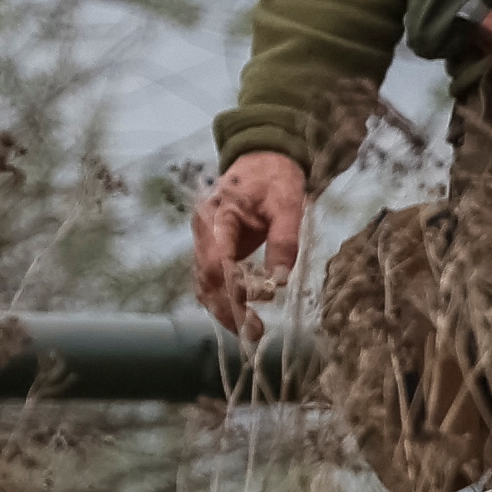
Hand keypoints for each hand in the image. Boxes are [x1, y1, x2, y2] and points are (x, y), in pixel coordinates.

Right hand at [189, 153, 309, 333]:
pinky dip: (223, 299)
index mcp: (217, 214)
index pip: (216, 260)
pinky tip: (241, 315)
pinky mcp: (212, 248)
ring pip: (205, 283)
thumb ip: (284, 239)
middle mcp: (203, 229)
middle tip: (254, 332)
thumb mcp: (288, 202)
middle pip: (206, 277)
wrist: (262, 160)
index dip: (231, 288)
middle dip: (227, 308)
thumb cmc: (275, 179)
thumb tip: (279, 280)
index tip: (254, 308)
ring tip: (251, 331)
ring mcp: (204, 239)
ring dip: (224, 309)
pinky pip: (211, 279)